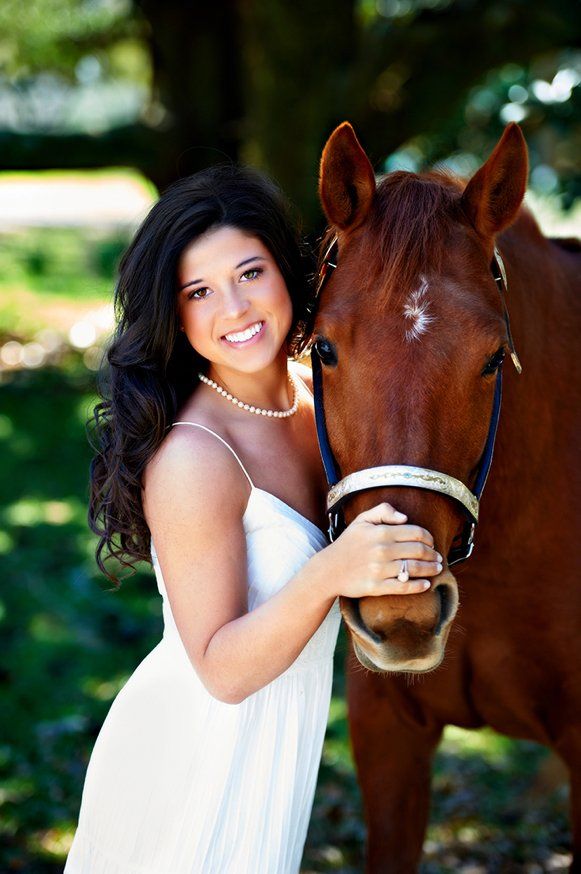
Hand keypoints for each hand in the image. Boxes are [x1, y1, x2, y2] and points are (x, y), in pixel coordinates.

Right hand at [319, 502, 441, 597]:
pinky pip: (404, 587)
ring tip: (436, 569)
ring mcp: (380, 570)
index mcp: (381, 532)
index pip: (416, 533)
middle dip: (433, 555)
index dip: (429, 538)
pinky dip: (418, 586)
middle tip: (438, 557)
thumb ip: (383, 511)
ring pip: (415, 569)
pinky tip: (426, 584)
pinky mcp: (377, 587)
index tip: (431, 542)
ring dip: (431, 569)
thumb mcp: (361, 520)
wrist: (328, 570)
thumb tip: (405, 518)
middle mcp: (382, 550)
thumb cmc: (348, 543)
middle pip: (419, 551)